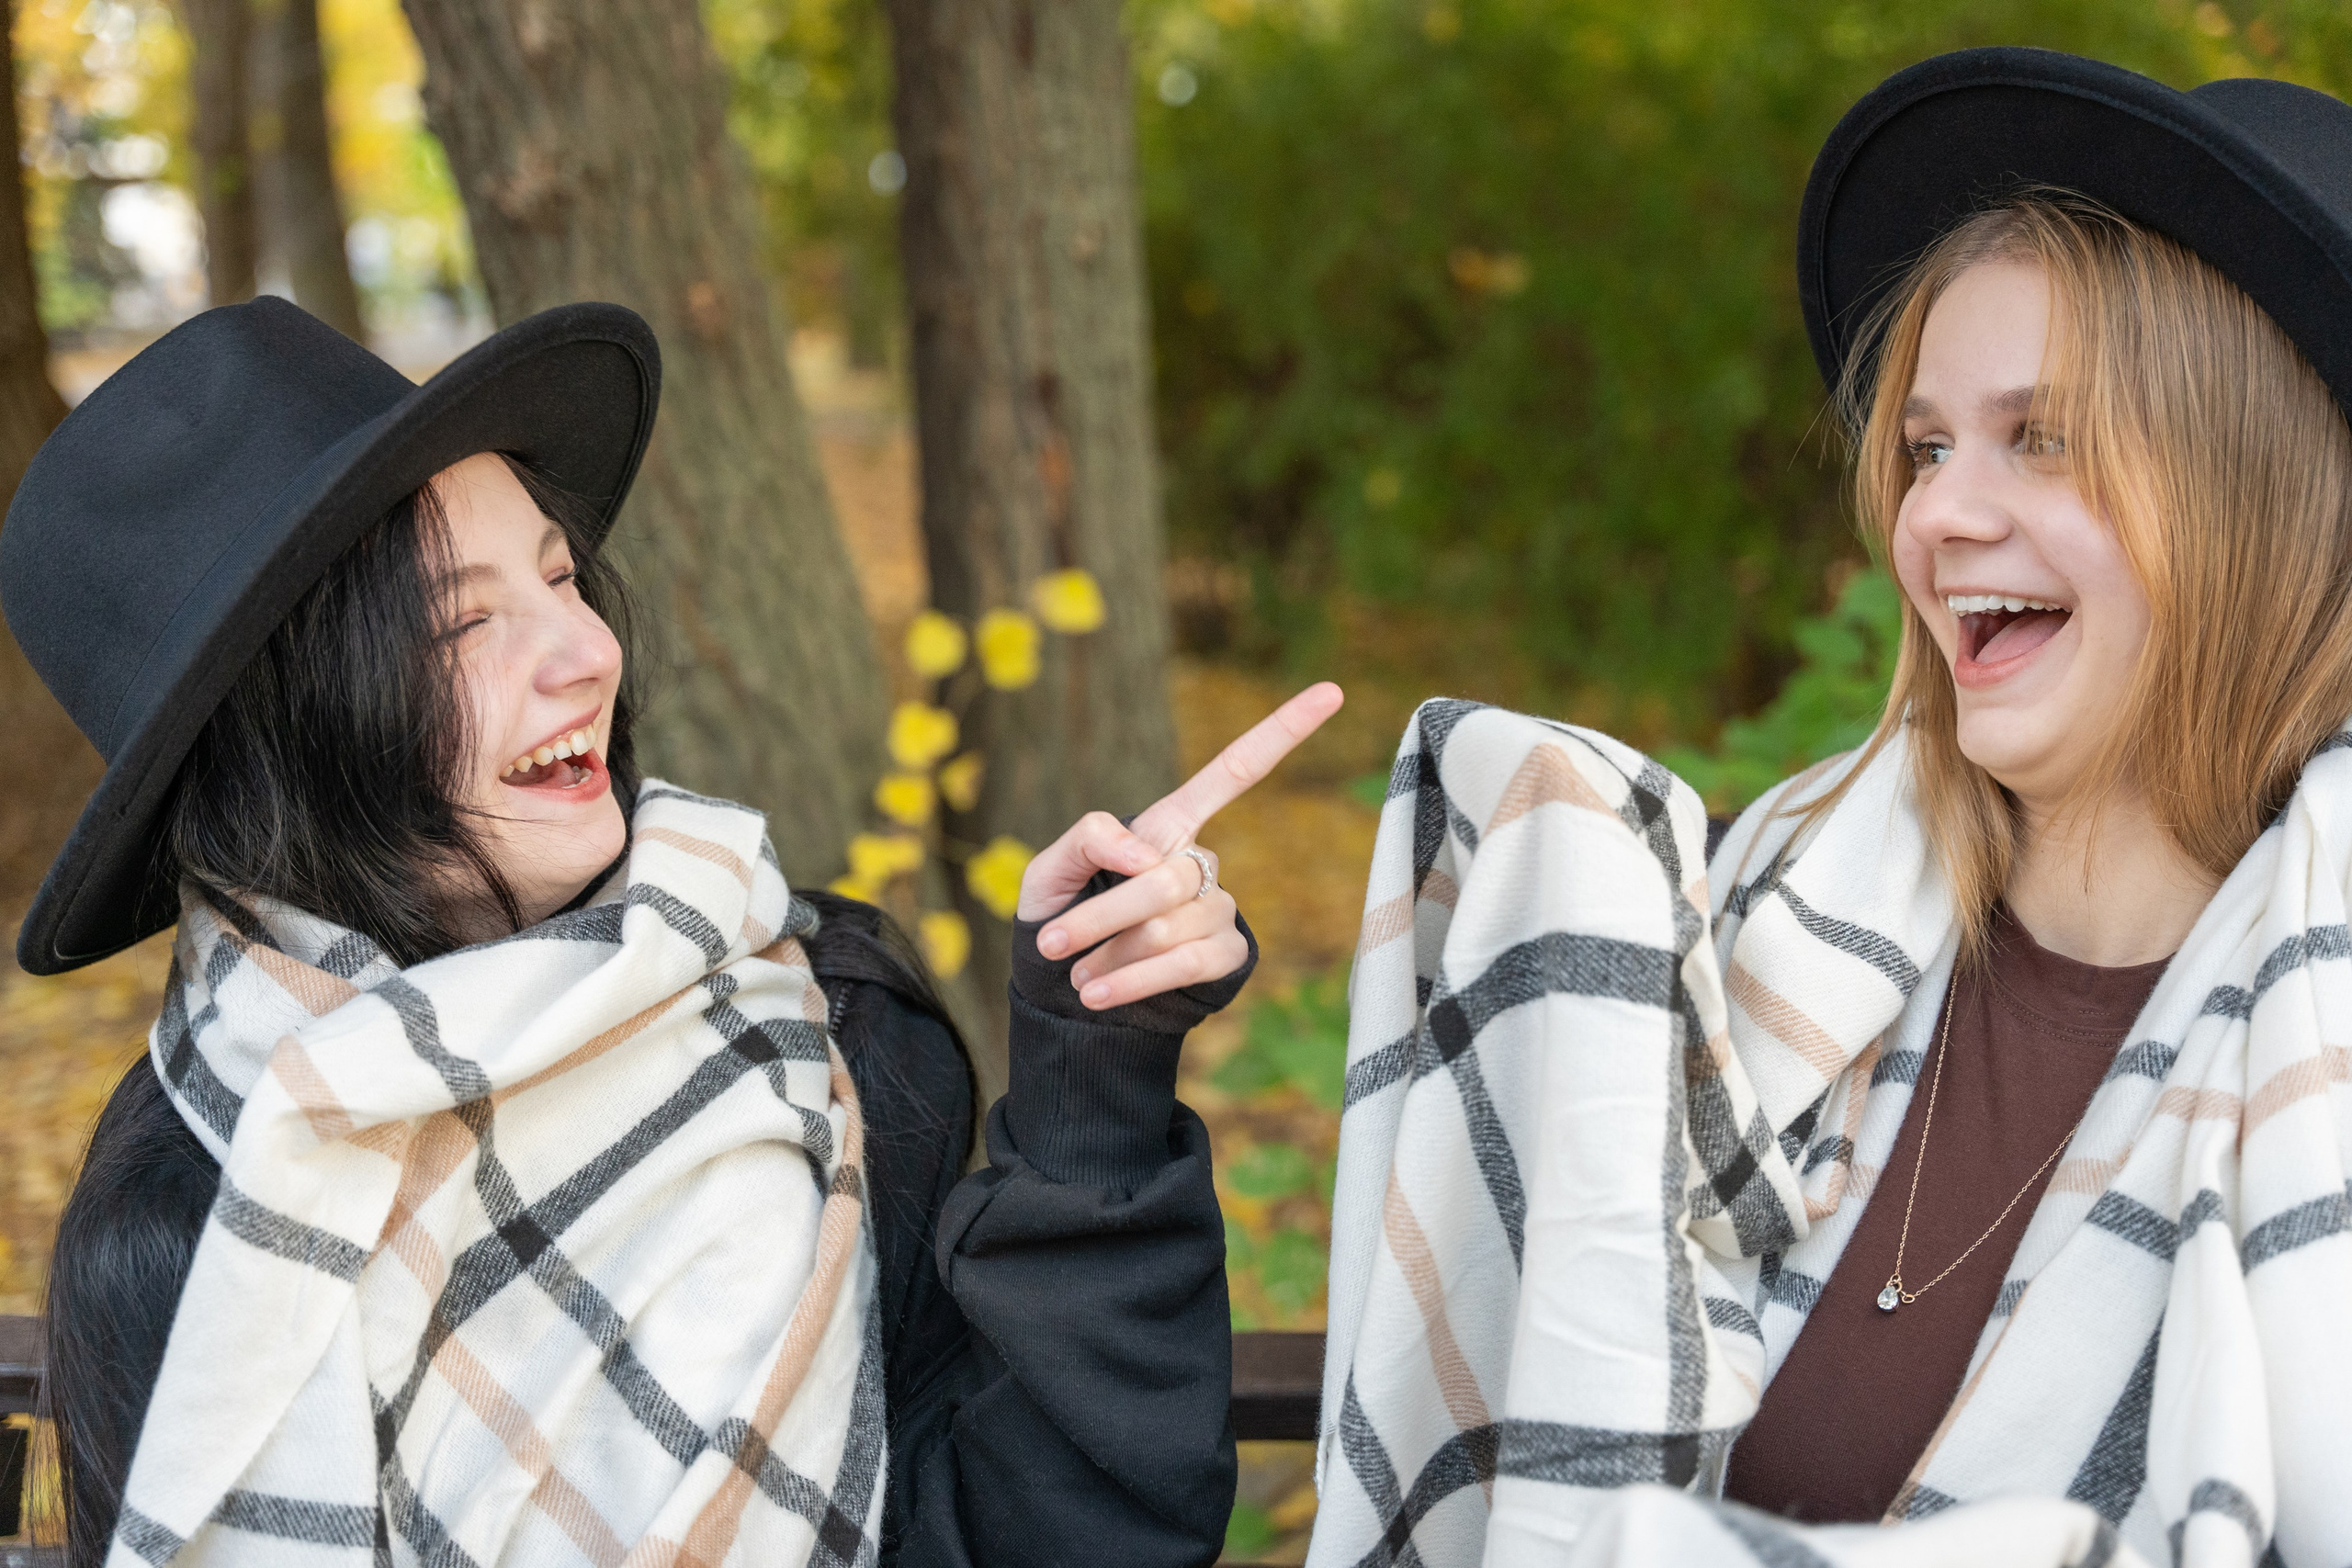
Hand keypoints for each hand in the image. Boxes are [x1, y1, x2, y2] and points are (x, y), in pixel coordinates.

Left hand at [1018, 682, 1344, 1008]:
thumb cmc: (1059, 913)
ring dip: (1110, 955)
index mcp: (1168, 825)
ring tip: (1076, 974)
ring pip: (1168, 927)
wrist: (1064, 988)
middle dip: (1101, 915)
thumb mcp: (1052, 867)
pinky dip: (1132, 982)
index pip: (1234, 772)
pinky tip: (1097, 996)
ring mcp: (1220, 908)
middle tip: (1054, 942)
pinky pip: (1184, 964)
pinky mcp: (1226, 956)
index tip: (1334, 692)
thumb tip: (1147, 858)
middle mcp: (1201, 861)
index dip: (1283, 731)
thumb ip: (1090, 840)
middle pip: (1165, 879)